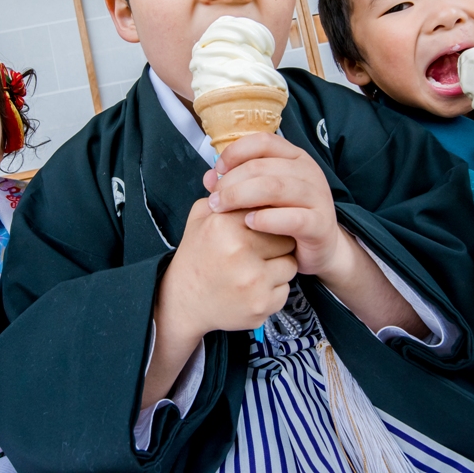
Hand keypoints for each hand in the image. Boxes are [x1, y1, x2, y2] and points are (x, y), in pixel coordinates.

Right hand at [142, 197, 295, 407]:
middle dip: (276, 242)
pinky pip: (285, 290)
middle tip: (258, 250)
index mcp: (224, 225)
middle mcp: (238, 251)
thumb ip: (222, 195)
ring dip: (278, 267)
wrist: (183, 303)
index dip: (267, 218)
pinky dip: (273, 290)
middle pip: (285, 237)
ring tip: (254, 269)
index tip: (260, 226)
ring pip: (290, 264)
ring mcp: (252, 281)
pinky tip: (253, 289)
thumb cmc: (196, 256)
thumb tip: (235, 169)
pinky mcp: (261, 305)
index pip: (268, 210)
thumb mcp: (200, 219)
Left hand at [204, 133, 424, 334]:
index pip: (263, 141)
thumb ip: (236, 184)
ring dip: (241, 197)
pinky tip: (249, 223)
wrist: (321, 249)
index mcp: (295, 158)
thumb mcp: (261, 197)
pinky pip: (293, 218)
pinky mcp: (321, 224)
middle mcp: (309, 172)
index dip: (236, 152)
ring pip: (275, 187)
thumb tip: (208, 177)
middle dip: (231, 181)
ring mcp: (318, 197)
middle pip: (263, 166)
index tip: (217, 170)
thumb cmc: (285, 218)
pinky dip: (267, 219)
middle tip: (213, 199)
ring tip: (222, 209)